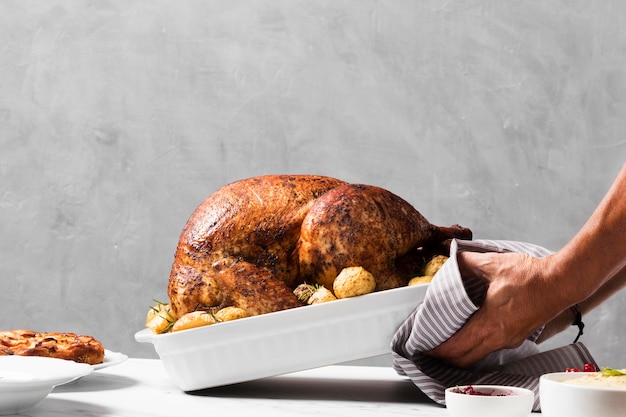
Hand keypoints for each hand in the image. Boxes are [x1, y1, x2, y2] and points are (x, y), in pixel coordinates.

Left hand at [427, 250, 559, 366]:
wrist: (562, 282)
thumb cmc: (531, 276)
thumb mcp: (493, 264)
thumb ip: (467, 262)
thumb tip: (451, 258)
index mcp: (490, 324)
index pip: (456, 347)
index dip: (436, 349)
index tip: (421, 345)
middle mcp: (499, 338)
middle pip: (464, 359)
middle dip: (443, 356)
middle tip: (428, 345)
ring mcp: (510, 340)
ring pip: (477, 355)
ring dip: (459, 353)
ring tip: (444, 340)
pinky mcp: (517, 336)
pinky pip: (489, 348)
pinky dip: (473, 346)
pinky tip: (467, 333)